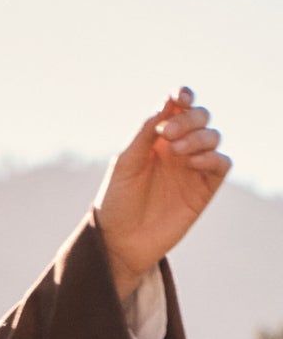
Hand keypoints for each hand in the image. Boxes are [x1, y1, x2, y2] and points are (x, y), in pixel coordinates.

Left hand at [94, 88, 230, 301]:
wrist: (119, 243)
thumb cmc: (117, 202)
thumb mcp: (125, 163)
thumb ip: (145, 132)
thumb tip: (166, 103)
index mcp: (158, 137)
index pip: (179, 106)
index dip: (183, 95)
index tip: (179, 97)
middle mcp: (179, 148)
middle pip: (200, 117)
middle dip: (189, 118)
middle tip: (167, 134)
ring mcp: (193, 168)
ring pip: (213, 136)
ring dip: (199, 136)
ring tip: (178, 151)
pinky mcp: (204, 189)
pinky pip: (221, 164)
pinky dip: (213, 157)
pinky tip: (194, 162)